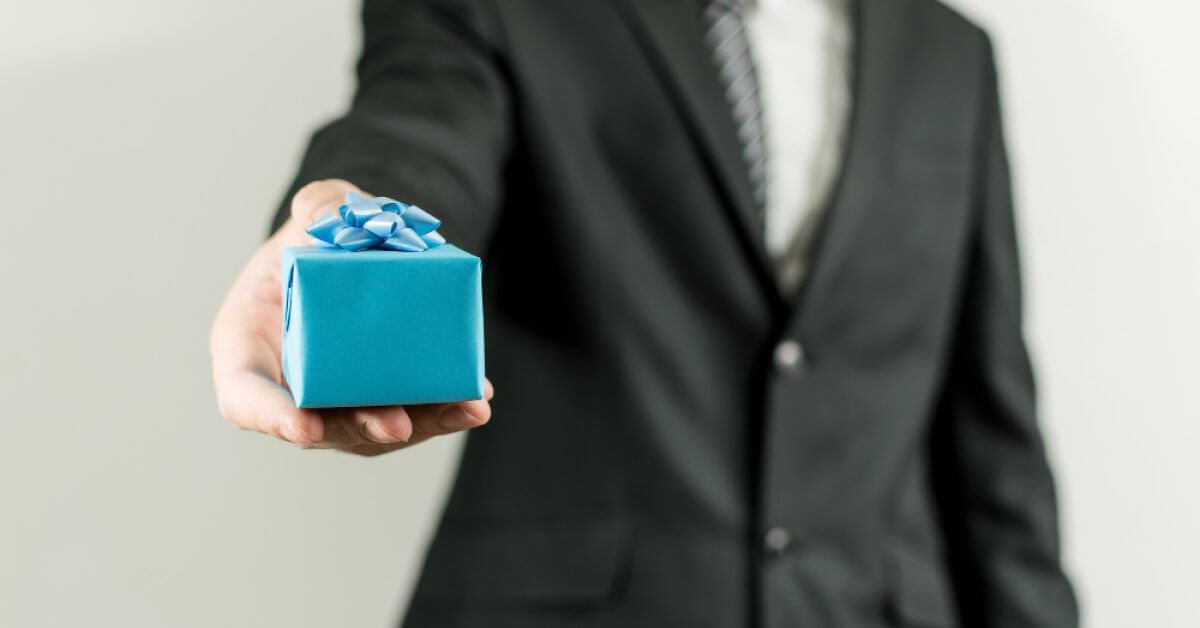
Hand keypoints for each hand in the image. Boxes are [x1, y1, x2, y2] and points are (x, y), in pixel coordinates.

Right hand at [210, 179, 492, 455]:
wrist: (356, 255)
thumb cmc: (320, 239)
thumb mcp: (315, 212)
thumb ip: (319, 207)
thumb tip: (329, 217)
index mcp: (247, 347)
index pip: (247, 397)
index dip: (273, 417)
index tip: (304, 426)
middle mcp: (290, 385)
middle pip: (321, 425)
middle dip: (363, 427)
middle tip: (397, 424)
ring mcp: (336, 401)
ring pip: (375, 430)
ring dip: (422, 425)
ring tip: (464, 409)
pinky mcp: (381, 400)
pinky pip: (411, 413)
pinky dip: (443, 409)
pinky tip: (476, 400)